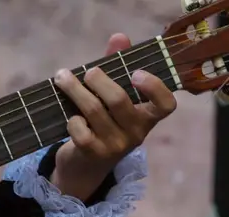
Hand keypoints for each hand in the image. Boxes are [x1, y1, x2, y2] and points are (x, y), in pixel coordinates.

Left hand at [50, 33, 176, 199]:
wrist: (85, 167)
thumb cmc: (103, 123)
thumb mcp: (112, 96)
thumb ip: (118, 66)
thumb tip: (119, 37)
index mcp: (147, 117)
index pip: (166, 105)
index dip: (155, 87)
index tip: (136, 73)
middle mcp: (136, 133)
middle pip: (118, 100)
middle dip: (98, 80)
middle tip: (87, 72)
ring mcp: (115, 146)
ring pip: (94, 111)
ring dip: (75, 90)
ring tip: (62, 78)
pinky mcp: (93, 154)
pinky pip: (80, 131)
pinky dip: (72, 119)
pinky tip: (70, 117)